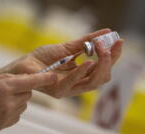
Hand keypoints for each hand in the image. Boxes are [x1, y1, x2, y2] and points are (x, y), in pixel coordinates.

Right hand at [0, 73, 54, 132]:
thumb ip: (12, 79)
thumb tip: (28, 78)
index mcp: (4, 87)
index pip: (31, 81)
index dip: (44, 78)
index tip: (54, 76)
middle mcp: (8, 100)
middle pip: (29, 92)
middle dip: (23, 90)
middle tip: (10, 90)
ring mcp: (9, 113)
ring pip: (24, 102)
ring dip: (18, 99)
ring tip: (2, 100)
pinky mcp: (9, 121)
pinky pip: (19, 112)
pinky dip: (14, 109)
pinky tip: (2, 108)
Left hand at [3, 29, 123, 97]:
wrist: (25, 64)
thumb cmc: (45, 57)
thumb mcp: (68, 47)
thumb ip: (86, 42)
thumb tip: (106, 32)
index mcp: (82, 75)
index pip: (102, 68)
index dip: (113, 57)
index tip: (119, 42)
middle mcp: (79, 83)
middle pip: (102, 77)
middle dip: (110, 61)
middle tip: (113, 46)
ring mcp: (70, 89)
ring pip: (93, 82)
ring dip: (101, 66)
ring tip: (104, 51)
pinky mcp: (59, 91)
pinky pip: (74, 82)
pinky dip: (82, 72)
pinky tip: (89, 62)